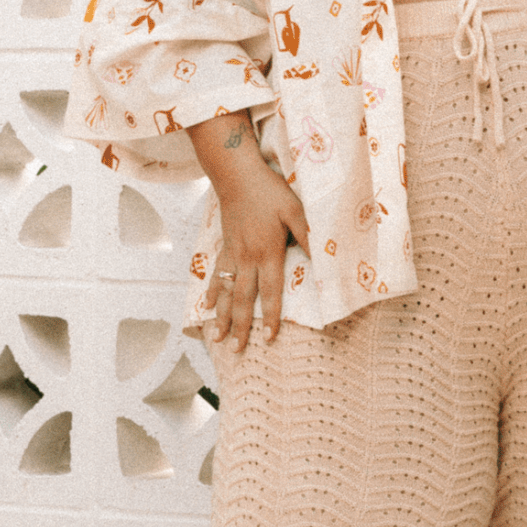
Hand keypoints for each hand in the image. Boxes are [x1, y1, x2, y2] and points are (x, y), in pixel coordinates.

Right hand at [208, 162, 309, 350]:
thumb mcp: (295, 210)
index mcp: (267, 253)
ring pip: (225, 292)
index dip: (271, 316)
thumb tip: (320, 260)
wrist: (237, 175)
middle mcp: (247, 258)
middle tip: (237, 350)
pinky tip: (206, 306)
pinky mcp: (224, 247)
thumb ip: (307, 236)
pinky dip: (211, 292)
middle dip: (240, 326)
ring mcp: (232, 254)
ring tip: (218, 338)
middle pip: (243, 299)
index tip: (270, 338)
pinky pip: (216, 275)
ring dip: (222, 316)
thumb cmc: (269, 191)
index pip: (270, 292)